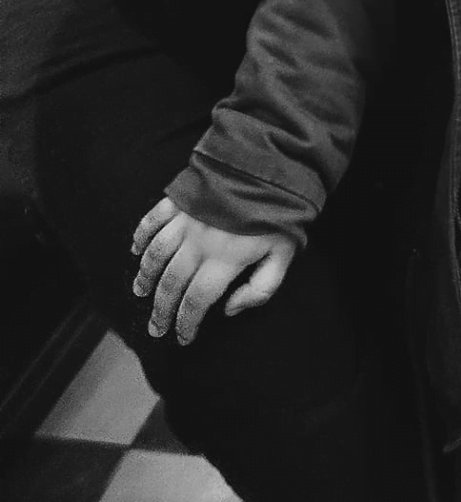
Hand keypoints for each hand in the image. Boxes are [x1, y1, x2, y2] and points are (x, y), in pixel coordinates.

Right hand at [131, 198, 296, 345]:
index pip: (197, 301)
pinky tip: (136, 251)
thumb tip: (229, 310)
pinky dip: (141, 237)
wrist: (273, 163)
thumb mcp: (284, 255)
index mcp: (225, 259)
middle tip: (156, 327)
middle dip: (162, 310)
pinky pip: (152, 221)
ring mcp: (186, 219)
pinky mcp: (180, 199)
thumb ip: (260, 289)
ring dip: (146, 277)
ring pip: (156, 256)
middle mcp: (200, 242)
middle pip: (172, 284)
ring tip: (141, 293)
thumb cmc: (282, 212)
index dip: (187, 324)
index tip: (183, 338)